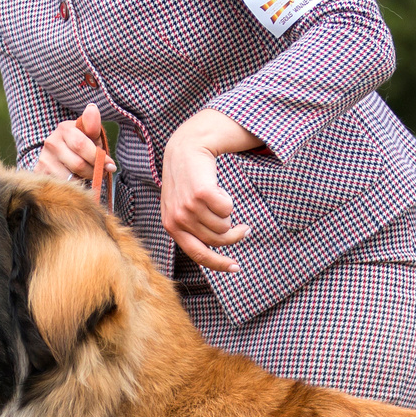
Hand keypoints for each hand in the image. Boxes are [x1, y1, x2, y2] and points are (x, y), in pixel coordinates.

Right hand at [38, 104, 111, 186]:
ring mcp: (44, 158)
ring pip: (71, 178)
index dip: (98, 158)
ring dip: (84, 180)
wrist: (60, 155)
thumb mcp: (90, 134)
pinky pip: (63, 186)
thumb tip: (92, 108)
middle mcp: (51, 142)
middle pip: (78, 164)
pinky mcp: (41, 173)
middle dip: (94, 171)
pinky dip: (73, 186)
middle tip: (100, 173)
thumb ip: (93, 125)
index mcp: (65, 128)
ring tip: (87, 175)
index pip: (82, 145)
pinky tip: (75, 179)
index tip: (110, 166)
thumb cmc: (81, 144)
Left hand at [160, 110, 254, 271]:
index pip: (198, 254)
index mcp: (171, 227)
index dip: (219, 264)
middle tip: (244, 228)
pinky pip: (227, 209)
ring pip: (224, 225)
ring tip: (220, 199)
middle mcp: (178, 220)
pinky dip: (228, 199)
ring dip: (228, 213)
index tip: (236, 267)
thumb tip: (217, 251)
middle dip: (234, 235)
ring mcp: (188, 207)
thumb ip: (193, 228)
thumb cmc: (187, 179)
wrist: (186, 148)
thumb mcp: (182, 206)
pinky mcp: (201, 194)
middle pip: (217, 240)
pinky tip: (219, 188)